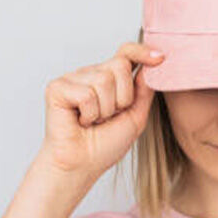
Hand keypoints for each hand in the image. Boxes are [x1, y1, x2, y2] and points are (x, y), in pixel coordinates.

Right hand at [38, 42, 165, 180]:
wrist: (82, 165)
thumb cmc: (104, 145)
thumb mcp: (135, 116)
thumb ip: (144, 90)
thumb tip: (153, 66)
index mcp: (109, 78)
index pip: (126, 53)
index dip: (142, 51)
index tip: (160, 58)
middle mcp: (90, 74)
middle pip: (120, 65)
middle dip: (123, 98)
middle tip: (108, 117)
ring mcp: (73, 78)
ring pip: (104, 80)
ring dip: (105, 110)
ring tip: (94, 121)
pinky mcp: (57, 88)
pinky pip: (86, 94)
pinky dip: (89, 114)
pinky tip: (80, 121)